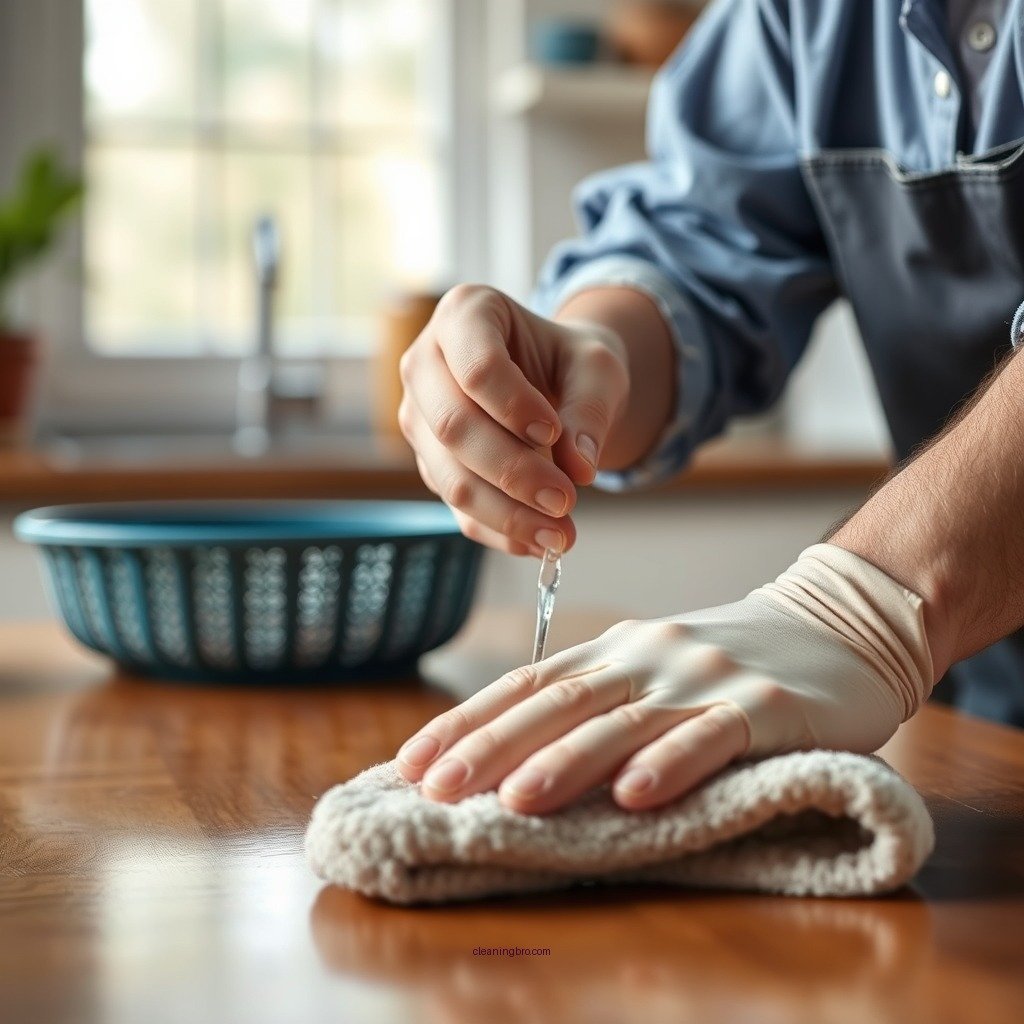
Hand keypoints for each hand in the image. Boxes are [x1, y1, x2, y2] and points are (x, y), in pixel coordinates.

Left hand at [395, 544, 935, 813]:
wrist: (842, 623)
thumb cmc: (734, 659)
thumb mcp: (657, 669)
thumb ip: (599, 702)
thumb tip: (516, 761)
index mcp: (616, 650)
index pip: (526, 685)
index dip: (467, 722)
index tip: (412, 763)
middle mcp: (650, 656)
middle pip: (560, 702)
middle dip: (491, 746)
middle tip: (436, 787)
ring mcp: (707, 677)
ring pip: (626, 720)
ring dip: (567, 761)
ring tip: (514, 799)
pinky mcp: (768, 706)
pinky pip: (714, 735)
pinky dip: (672, 762)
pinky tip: (637, 796)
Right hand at [397, 283, 628, 555]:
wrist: (555, 382)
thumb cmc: (570, 362)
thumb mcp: (597, 369)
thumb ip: (592, 409)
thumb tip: (578, 469)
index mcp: (465, 314)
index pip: (475, 367)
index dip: (513, 406)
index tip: (555, 434)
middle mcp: (425, 363)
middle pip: (454, 427)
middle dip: (513, 471)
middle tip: (565, 500)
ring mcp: (420, 418)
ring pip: (451, 478)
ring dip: (508, 513)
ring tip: (562, 535)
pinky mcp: (431, 465)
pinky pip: (459, 509)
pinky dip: (501, 530)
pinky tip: (539, 542)